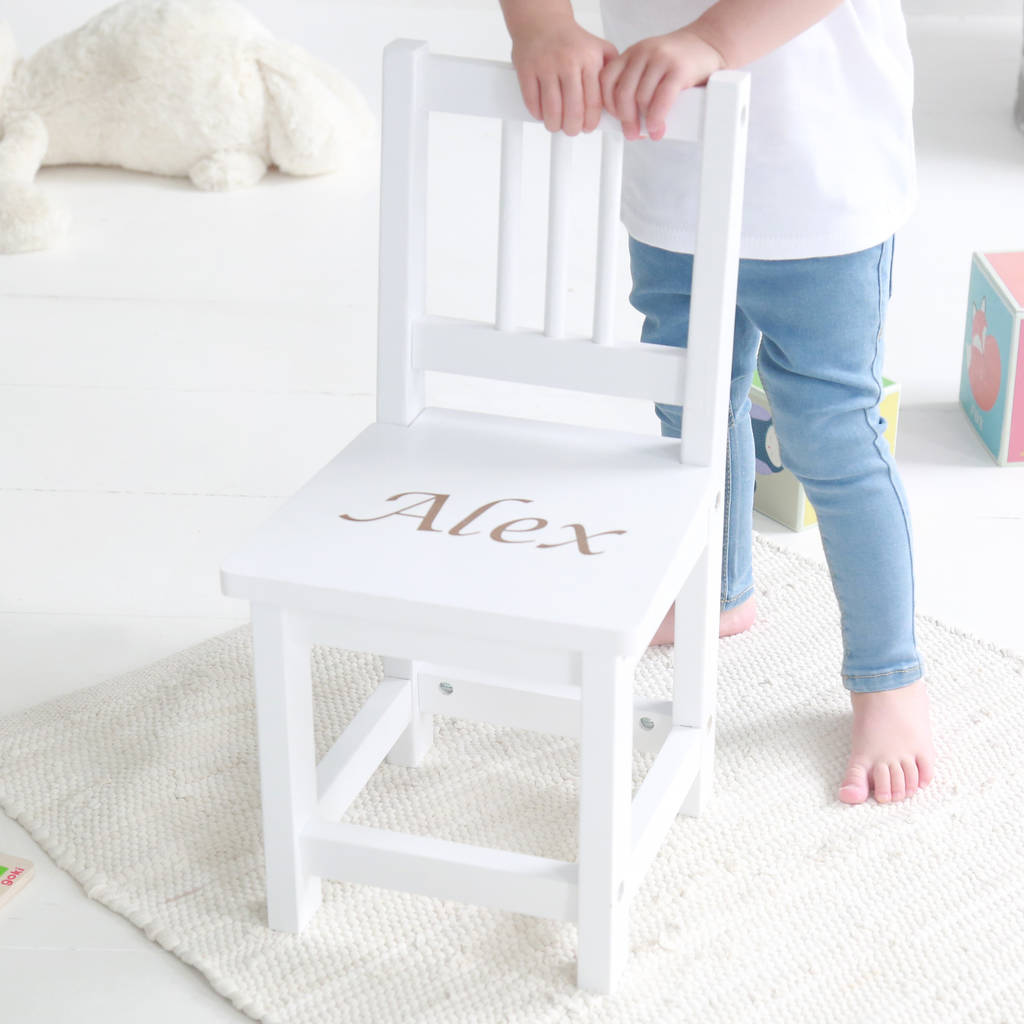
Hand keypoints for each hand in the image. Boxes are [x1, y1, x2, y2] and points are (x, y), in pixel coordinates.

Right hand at [510, 17, 618, 134]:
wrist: (543, 22)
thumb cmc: (571, 41)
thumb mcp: (599, 49)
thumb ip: (611, 71)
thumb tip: (617, 100)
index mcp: (589, 59)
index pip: (593, 103)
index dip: (590, 122)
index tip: (587, 128)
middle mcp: (568, 62)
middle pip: (573, 110)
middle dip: (573, 128)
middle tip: (572, 129)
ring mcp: (546, 65)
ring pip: (552, 110)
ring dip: (554, 125)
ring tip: (556, 125)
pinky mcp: (527, 69)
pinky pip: (532, 102)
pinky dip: (537, 114)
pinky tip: (542, 114)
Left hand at [599, 28, 725, 140]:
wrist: (710, 43)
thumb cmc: (680, 62)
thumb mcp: (650, 67)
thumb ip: (636, 84)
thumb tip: (625, 121)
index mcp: (632, 53)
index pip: (606, 80)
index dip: (608, 105)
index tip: (616, 120)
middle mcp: (643, 52)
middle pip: (623, 93)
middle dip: (625, 120)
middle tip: (631, 133)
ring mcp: (661, 58)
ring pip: (641, 98)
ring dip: (644, 122)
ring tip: (651, 132)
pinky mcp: (679, 68)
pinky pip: (660, 99)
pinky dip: (656, 118)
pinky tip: (657, 127)